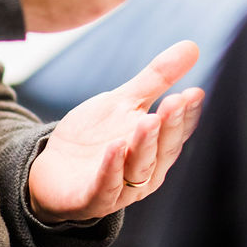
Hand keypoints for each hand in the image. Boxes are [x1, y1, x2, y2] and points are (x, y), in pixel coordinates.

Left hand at [27, 42, 206, 221]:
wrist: (52, 172)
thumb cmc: (94, 139)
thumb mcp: (123, 103)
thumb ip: (156, 79)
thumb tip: (192, 46)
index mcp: (156, 150)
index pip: (177, 132)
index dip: (187, 114)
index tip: (194, 92)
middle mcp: (145, 173)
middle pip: (162, 150)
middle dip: (169, 126)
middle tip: (175, 101)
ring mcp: (120, 190)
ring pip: (138, 169)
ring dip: (144, 145)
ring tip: (147, 120)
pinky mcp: (91, 200)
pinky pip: (104, 188)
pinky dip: (111, 170)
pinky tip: (114, 147)